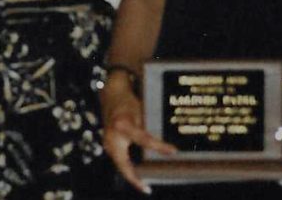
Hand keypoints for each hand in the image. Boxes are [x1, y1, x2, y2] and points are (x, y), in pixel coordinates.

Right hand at [100, 76, 175, 194]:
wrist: (112, 93)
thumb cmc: (128, 101)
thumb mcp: (140, 111)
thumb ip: (147, 128)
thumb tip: (164, 143)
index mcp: (122, 125)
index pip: (144, 140)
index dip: (159, 147)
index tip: (173, 151)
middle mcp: (112, 136)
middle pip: (123, 163)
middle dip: (134, 178)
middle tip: (147, 188)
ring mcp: (108, 142)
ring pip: (120, 164)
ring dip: (131, 175)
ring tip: (144, 185)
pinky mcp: (108, 144)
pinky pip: (118, 159)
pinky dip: (127, 167)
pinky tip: (137, 174)